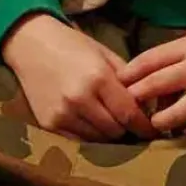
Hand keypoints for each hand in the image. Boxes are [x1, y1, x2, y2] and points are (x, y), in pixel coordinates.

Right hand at [1, 14, 156, 141]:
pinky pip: (79, 141)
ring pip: (98, 139)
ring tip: (111, 122)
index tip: (154, 130)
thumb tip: (147, 104)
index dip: (144, 126)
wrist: (31, 44)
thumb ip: (126, 79)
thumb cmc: (72, 45)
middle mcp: (80, 99)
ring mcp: (62, 114)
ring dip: (108, 134)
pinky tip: (92, 124)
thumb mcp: (104, 54)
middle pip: (116, 130)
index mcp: (98, 78)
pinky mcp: (49, 124)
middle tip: (131, 124)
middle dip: (127, 128)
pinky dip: (90, 136)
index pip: (129, 114)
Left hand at [120, 33, 185, 134]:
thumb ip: (173, 59)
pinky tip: (182, 135)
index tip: (117, 85)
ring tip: (153, 126)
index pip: (150, 59)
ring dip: (161, 121)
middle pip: (157, 83)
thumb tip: (143, 82)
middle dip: (137, 98)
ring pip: (178, 112)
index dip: (130, 73)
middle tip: (125, 110)